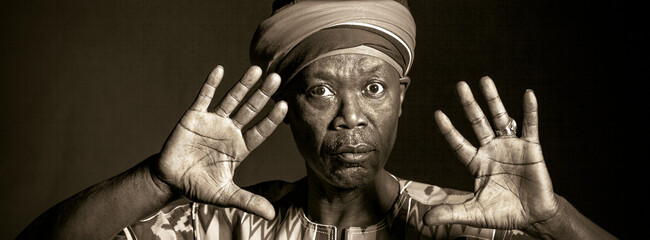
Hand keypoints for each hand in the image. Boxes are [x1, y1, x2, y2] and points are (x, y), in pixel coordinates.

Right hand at [153, 66, 286, 219]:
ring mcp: (213, 121)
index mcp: (240, 147)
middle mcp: (230, 131)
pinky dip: (211, 83)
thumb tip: (271, 215)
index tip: (284, 105)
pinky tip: (220, 70)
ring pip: (232, 99)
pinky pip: (204, 97)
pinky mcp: (194, 116)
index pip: (260, 130)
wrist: (170, 180)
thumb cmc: (200, 186)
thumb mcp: (225, 196)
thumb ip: (248, 201)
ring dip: (243, 85)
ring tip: (257, 69)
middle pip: (250, 109)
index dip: (271, 119)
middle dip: (263, 94)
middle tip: (277, 78)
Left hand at [424, 77, 558, 229]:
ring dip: (493, 99)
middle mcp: (491, 150)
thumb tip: (425, 220)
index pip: (458, 142)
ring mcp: (511, 146)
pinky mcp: (531, 148)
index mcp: (476, 163)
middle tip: (460, 85)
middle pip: (477, 122)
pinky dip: (530, 110)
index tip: (438, 113)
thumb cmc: (503, 214)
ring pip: (500, 118)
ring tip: (485, 80)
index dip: (448, 129)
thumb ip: (451, 212)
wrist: (533, 217)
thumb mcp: (474, 213)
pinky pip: (530, 125)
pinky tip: (528, 94)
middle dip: (468, 104)